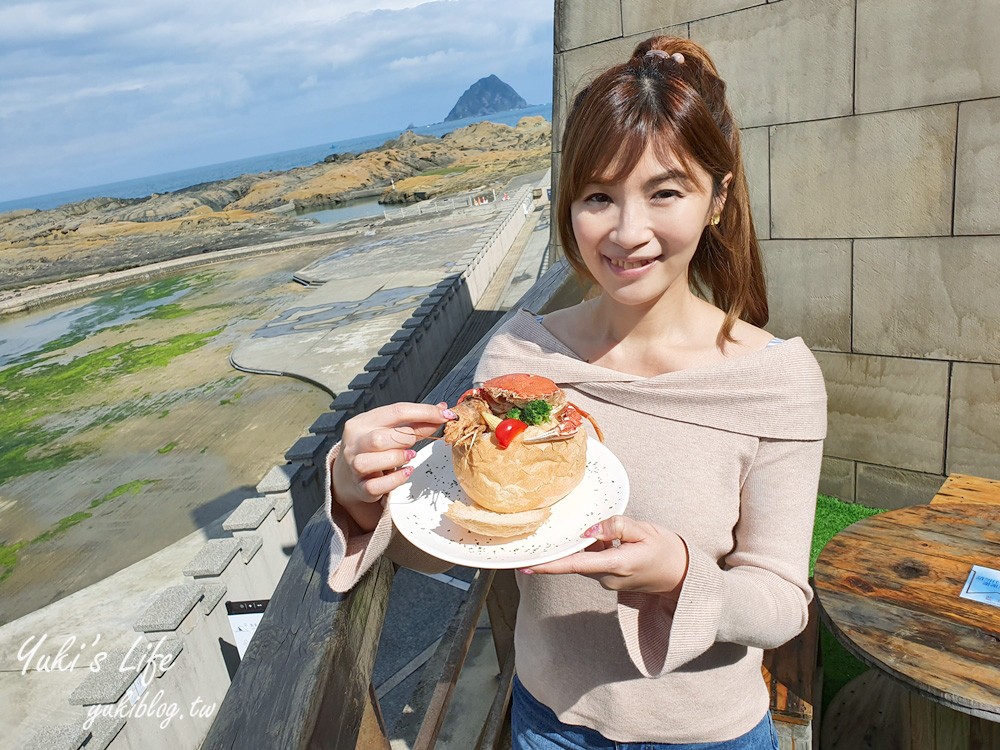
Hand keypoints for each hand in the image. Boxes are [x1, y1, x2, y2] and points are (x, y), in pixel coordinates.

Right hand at [333, 401, 455, 529]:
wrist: (349, 475)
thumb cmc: (373, 448)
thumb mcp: (390, 430)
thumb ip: (416, 422)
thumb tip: (442, 410)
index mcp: (363, 422)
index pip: (396, 411)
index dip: (425, 412)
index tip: (446, 415)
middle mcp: (355, 442)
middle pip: (380, 437)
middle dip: (406, 439)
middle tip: (415, 443)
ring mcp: (354, 465)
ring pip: (372, 461)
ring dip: (397, 458)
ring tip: (409, 456)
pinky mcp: (360, 487)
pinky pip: (376, 486)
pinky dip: (396, 479)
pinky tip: (407, 472)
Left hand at [519, 516, 688, 595]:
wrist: (682, 575)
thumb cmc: (666, 550)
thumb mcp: (646, 530)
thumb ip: (617, 526)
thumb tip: (590, 529)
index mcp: (617, 564)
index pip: (576, 564)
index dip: (550, 565)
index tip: (528, 565)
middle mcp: (608, 577)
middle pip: (575, 561)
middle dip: (558, 550)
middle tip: (536, 538)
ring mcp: (608, 581)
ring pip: (583, 560)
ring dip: (576, 547)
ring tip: (567, 530)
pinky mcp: (610, 579)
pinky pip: (592, 562)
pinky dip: (587, 549)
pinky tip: (590, 536)